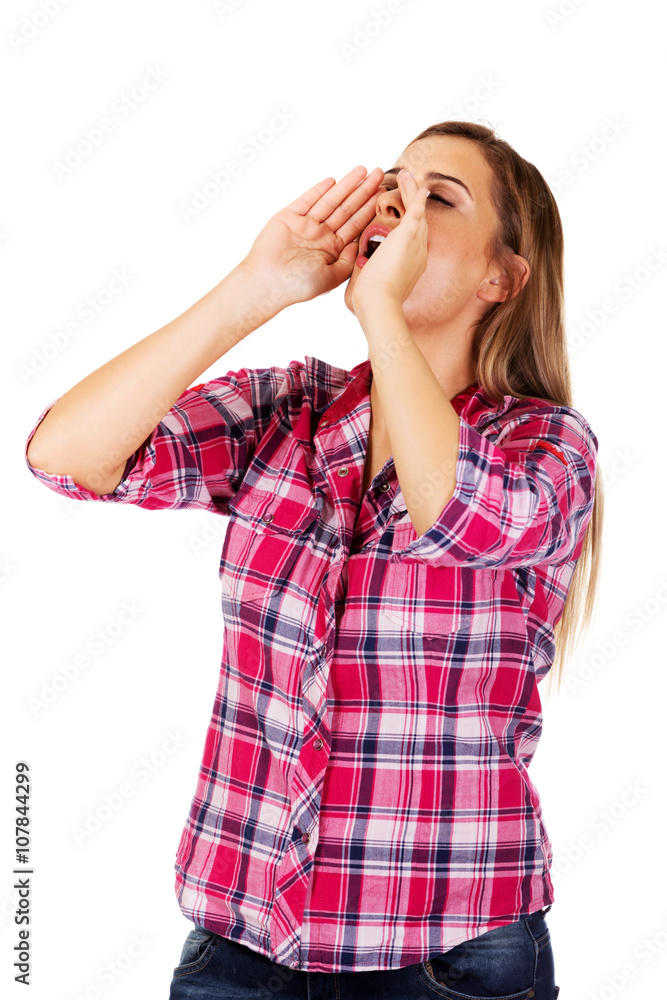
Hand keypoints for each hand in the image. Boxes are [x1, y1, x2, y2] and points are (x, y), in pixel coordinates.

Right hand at [240, 166, 383, 306]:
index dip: (369, 208)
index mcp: (332, 249)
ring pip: (330, 201)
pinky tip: (333, 181)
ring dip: (346, 185)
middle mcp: (320, 234)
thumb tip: (359, 243)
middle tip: (379, 173)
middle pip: (346, 208)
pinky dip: (318, 190)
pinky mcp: (288, 217)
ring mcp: (305, 225)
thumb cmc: (299, 286)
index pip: (355, 224)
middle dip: (363, 191)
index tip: (382, 194)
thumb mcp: (332, 278)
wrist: (267, 284)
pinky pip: (306, 200)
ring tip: (362, 171)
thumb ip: (348, 261)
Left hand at [351, 169, 429, 311]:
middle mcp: (419, 254)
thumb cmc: (375, 304)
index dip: (411, 227)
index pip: (413, 242)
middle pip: (420, 224)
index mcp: (412, 266)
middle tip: (414, 188)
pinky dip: (416, 197)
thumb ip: (375, 276)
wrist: (380, 305)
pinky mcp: (407, 236)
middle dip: (416, 205)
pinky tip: (419, 184)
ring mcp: (416, 245)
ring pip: (417, 213)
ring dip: (413, 193)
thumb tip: (366, 273)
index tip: (408, 218)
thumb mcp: (376, 286)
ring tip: (408, 176)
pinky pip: (415, 211)